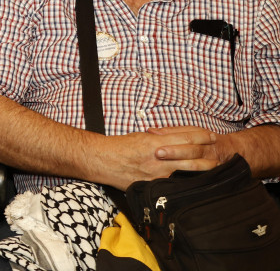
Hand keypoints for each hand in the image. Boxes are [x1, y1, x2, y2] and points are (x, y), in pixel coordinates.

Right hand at [98, 127, 220, 188]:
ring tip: (216, 167)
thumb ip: (158, 138)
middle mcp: (160, 157)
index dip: (201, 135)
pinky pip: (177, 184)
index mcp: (156, 141)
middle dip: (208, 152)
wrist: (102, 160)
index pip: (185, 137)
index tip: (211, 135)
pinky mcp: (155, 185)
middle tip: (220, 151)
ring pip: (189, 171)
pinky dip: (189, 182)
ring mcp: (159, 173)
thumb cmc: (118, 146)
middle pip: (192, 154)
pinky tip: (198, 183)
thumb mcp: (140, 136)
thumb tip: (174, 138)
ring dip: (205, 168)